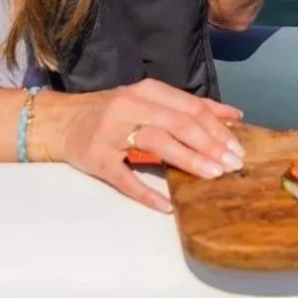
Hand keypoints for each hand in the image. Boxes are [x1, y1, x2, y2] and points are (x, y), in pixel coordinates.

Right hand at [36, 78, 245, 212]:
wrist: (59, 121)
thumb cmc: (110, 112)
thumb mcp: (147, 101)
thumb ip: (185, 108)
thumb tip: (232, 117)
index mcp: (146, 91)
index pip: (190, 107)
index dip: (217, 126)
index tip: (239, 146)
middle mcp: (130, 106)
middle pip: (178, 123)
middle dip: (210, 144)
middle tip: (233, 164)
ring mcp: (112, 132)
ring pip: (157, 143)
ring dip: (188, 159)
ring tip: (212, 175)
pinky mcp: (96, 158)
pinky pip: (124, 177)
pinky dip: (146, 193)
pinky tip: (166, 205)